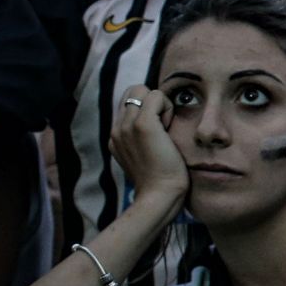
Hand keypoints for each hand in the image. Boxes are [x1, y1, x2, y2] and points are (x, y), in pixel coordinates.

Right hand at [108, 85, 188, 208]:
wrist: (159, 195)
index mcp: (116, 137)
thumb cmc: (161, 179)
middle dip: (152, 102)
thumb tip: (160, 121)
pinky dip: (167, 107)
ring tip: (165, 129)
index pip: (128, 102)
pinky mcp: (142, 125)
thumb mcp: (146, 155)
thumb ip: (144, 137)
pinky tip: (169, 129)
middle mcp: (116, 129)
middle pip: (133, 91)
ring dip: (160, 105)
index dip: (148, 108)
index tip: (159, 130)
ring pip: (143, 90)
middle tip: (163, 126)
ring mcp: (126, 126)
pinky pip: (156, 95)